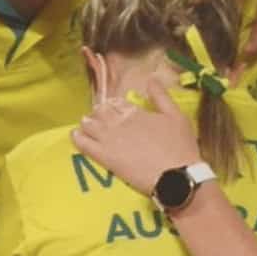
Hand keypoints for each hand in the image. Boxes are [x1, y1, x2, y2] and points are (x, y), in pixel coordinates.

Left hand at [72, 79, 200, 194]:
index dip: (114, 105)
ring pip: (90, 124)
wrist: (176, 177)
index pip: (117, 103)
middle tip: (100, 118)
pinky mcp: (105, 157)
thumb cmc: (180, 147)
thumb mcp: (176, 115)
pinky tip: (76, 136)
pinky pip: (84, 144)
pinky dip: (78, 138)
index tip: (114, 109)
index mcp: (135, 112)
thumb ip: (161, 96)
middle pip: (100, 111)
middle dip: (99, 113)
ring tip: (88, 125)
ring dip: (88, 122)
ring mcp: (110, 139)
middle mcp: (119, 122)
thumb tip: (151, 78)